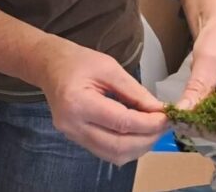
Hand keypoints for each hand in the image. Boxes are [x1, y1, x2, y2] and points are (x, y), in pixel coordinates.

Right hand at [34, 39, 168, 165]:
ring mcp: (72, 135)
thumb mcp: (109, 68)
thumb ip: (135, 92)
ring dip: (139, 147)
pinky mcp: (75, 139)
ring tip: (152, 130)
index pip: (122, 123)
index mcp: (78, 103)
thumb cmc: (77, 61)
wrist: (48, 65)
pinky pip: (106, 152)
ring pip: (114, 155)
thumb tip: (159, 111)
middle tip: (163, 125)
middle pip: (118, 147)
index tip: (167, 116)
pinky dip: (126, 147)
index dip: (149, 123)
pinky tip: (136, 133)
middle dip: (147, 139)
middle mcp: (72, 125)